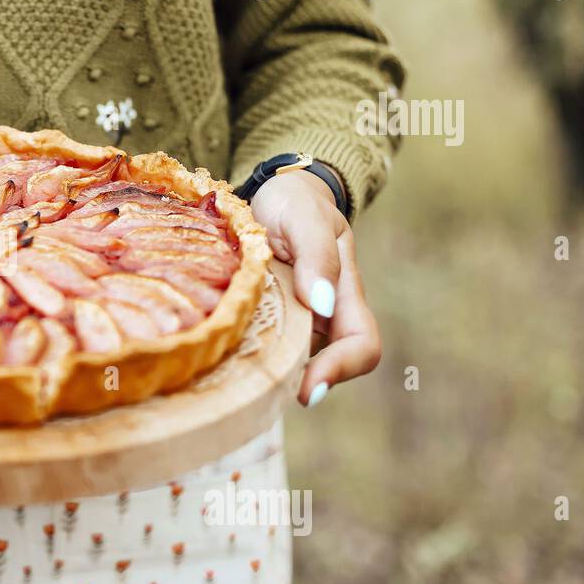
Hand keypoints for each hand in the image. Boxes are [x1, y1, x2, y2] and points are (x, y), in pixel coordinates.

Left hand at [250, 169, 379, 406]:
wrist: (276, 195)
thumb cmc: (294, 202)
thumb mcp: (304, 218)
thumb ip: (316, 256)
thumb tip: (320, 304)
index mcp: (344, 292)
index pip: (362, 346)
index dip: (339, 371)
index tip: (304, 389)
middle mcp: (325, 315)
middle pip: (326, 367)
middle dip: (295, 382)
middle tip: (255, 389)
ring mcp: (298, 320)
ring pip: (292, 363)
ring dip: (269, 374)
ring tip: (231, 371)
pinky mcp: (271, 320)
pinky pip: (265, 349)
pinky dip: (249, 357)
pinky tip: (221, 354)